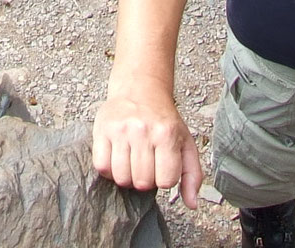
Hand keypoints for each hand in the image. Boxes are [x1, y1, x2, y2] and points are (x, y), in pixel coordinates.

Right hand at [93, 88, 202, 208]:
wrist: (140, 89)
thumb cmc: (164, 120)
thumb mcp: (186, 143)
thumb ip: (193, 175)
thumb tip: (192, 204)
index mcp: (167, 135)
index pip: (165, 181)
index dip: (164, 179)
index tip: (162, 167)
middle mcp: (143, 131)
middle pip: (142, 182)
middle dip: (145, 180)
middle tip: (146, 165)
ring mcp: (120, 130)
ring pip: (121, 178)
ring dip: (127, 177)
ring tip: (131, 162)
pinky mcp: (102, 130)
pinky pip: (102, 166)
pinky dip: (109, 170)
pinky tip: (117, 158)